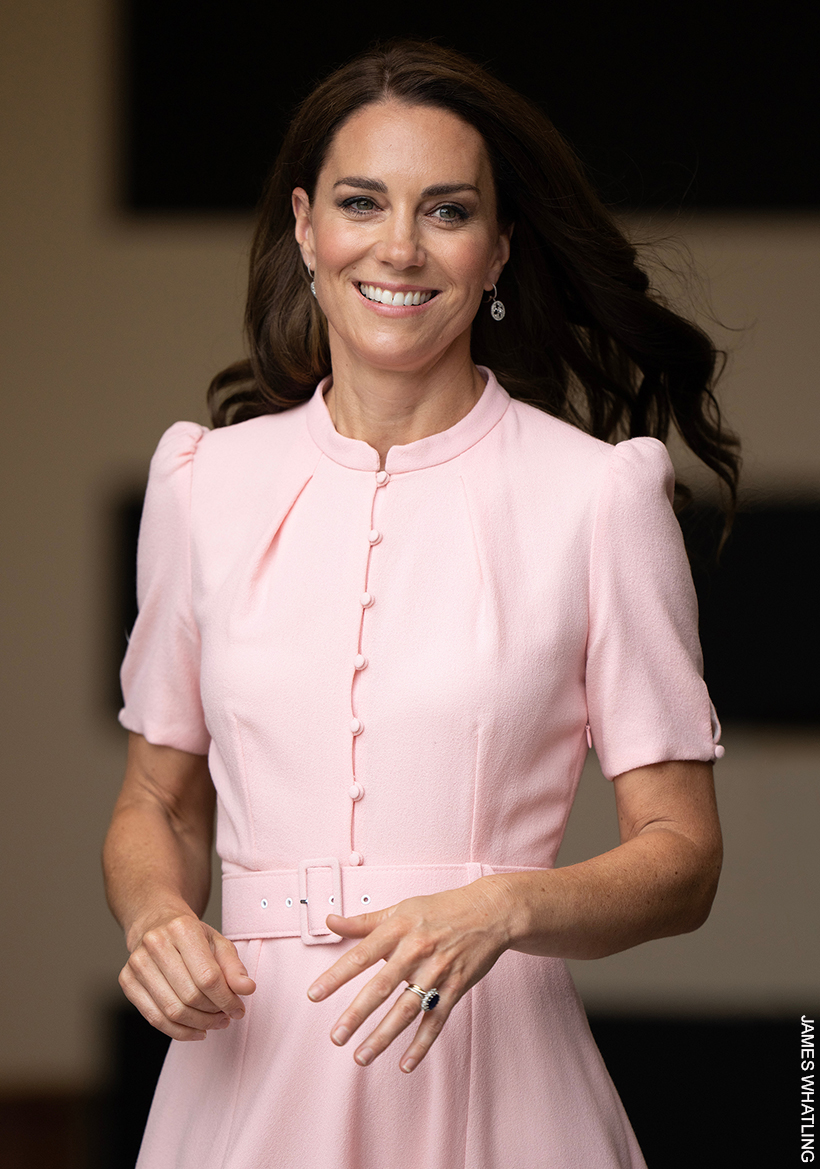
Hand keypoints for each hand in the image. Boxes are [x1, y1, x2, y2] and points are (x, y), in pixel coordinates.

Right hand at [120, 912, 256, 1040]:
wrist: (155, 923)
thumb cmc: (190, 935)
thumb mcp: (217, 942)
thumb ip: (233, 967)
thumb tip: (246, 989)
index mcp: (182, 928)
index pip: (208, 976)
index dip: (226, 999)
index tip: (238, 1009)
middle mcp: (155, 943)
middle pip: (190, 995)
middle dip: (213, 1013)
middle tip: (227, 1017)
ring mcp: (137, 963)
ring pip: (172, 1011)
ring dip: (199, 1024)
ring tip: (214, 1023)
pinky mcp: (126, 981)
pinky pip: (154, 1018)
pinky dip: (179, 1031)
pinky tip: (196, 1029)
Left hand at [307, 879, 511, 1071]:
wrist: (490, 912)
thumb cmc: (441, 908)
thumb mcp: (400, 908)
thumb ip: (363, 921)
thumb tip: (330, 921)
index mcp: (398, 929)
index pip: (360, 955)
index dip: (336, 976)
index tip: (314, 995)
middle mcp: (416, 951)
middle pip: (381, 987)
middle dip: (357, 1014)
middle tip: (336, 1037)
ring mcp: (437, 972)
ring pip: (407, 1009)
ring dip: (383, 1036)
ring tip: (361, 1057)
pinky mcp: (456, 988)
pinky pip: (436, 1020)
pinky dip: (421, 1044)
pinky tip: (405, 1064)